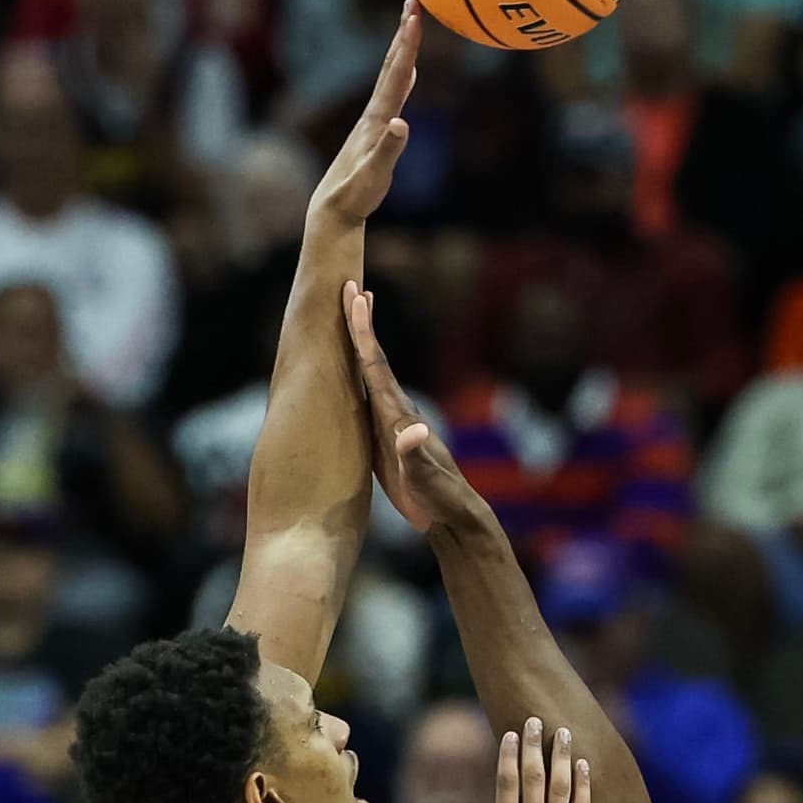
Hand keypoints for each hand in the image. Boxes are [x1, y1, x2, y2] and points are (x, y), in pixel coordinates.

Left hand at [312, 2, 423, 230]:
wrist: (334, 208)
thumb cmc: (355, 195)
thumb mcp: (374, 176)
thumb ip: (389, 150)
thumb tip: (404, 123)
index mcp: (377, 120)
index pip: (396, 75)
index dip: (407, 44)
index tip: (415, 14)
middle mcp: (374, 114)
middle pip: (392, 66)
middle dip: (403, 34)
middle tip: (412, 2)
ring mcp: (373, 120)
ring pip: (391, 76)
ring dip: (402, 49)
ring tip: (410, 24)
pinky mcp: (375, 130)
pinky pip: (393, 93)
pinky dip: (403, 74)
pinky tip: (409, 71)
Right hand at [345, 282, 499, 543]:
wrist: (452, 516)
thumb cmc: (437, 498)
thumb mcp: (423, 478)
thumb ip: (415, 454)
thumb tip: (412, 431)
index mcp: (397, 416)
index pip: (376, 366)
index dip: (363, 333)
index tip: (355, 298)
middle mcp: (396, 411)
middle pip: (374, 359)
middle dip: (361, 323)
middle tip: (351, 286)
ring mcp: (392, 422)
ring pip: (371, 373)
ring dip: (361, 342)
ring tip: (354, 312)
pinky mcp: (387, 437)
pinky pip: (367, 396)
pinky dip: (360, 374)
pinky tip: (354, 368)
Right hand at [458, 717, 591, 802]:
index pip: (507, 781)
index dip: (509, 753)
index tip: (512, 733)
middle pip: (535, 776)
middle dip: (536, 745)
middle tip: (538, 720)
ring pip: (562, 788)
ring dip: (563, 758)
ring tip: (564, 733)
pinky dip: (584, 787)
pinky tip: (584, 767)